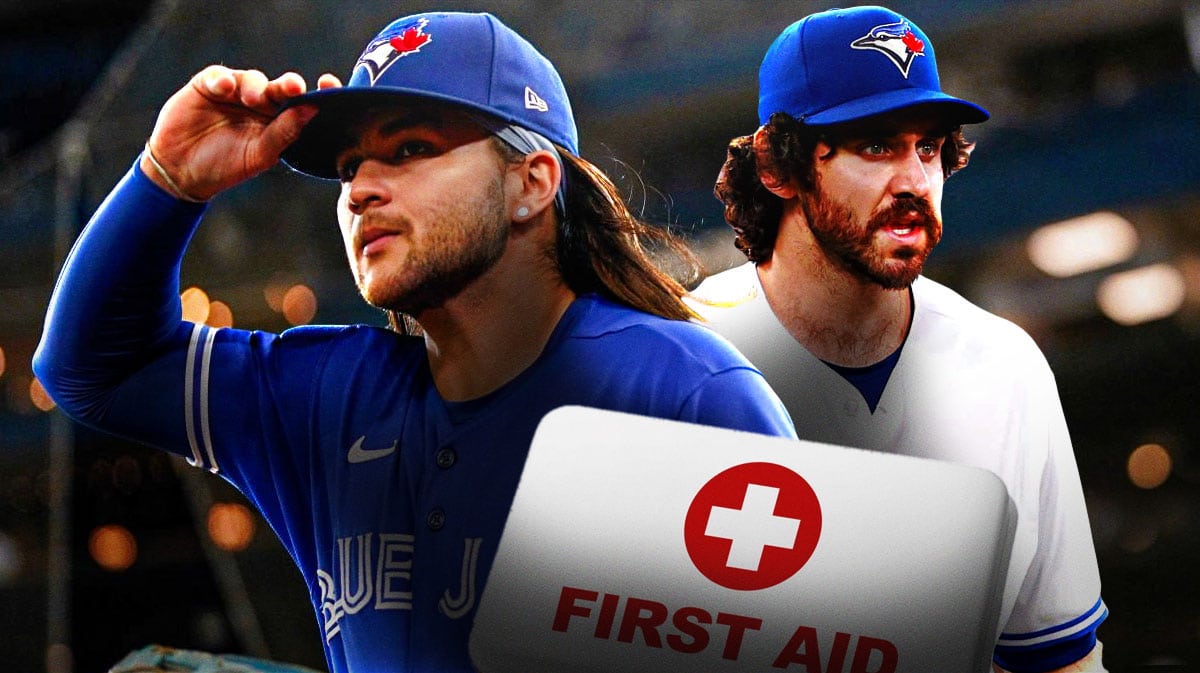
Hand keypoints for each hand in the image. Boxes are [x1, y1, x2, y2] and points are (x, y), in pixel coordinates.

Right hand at [141, 66, 342, 200]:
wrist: (182, 171)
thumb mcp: (259, 154)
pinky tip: (225, 88)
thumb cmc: (226, 166)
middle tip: (294, 87)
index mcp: (280, 120)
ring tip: (253, 100)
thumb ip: (284, 133)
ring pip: (252, 79)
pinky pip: (218, 75)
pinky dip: (222, 80)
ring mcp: (235, 91)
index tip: (330, 84)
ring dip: (255, 87)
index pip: (304, 102)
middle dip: (288, 85)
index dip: (318, 91)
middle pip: (280, 88)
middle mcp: (261, 103)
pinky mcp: (208, 84)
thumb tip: (312, 110)